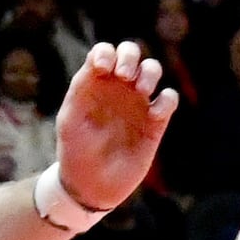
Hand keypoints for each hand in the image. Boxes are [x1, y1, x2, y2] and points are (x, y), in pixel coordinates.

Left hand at [50, 39, 177, 213]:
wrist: (90, 186)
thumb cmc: (75, 151)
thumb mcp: (70, 121)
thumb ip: (80, 90)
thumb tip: (97, 66)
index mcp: (95, 84)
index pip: (105, 52)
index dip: (106, 52)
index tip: (102, 69)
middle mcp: (118, 88)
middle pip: (131, 53)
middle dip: (130, 55)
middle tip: (124, 76)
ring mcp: (138, 104)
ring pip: (153, 70)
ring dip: (149, 72)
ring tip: (141, 90)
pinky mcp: (155, 123)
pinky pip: (169, 99)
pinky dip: (167, 99)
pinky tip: (155, 111)